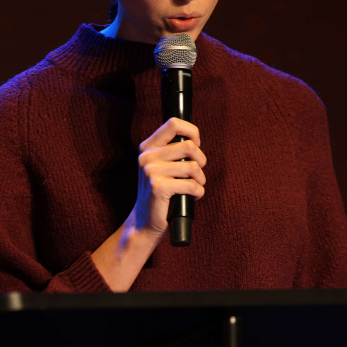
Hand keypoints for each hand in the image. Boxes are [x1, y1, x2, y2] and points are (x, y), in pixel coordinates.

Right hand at [90, 117, 206, 290]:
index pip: (174, 123)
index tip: (196, 145)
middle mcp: (146, 156)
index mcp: (147, 147)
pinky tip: (191, 197)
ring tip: (194, 187)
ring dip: (200, 180)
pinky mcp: (158, 187)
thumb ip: (173, 151)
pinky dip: (198, 193)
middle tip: (198, 173)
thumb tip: (195, 139)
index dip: (192, 132)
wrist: (144, 223)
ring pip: (193, 167)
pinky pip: (191, 185)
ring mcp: (150, 171)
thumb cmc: (161, 194)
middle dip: (201, 161)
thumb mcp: (162, 166)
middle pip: (189, 146)